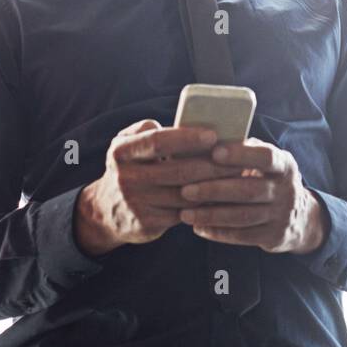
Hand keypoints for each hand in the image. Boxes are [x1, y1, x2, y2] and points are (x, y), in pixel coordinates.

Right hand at [75, 119, 248, 255]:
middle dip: (213, 164)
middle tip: (239, 159)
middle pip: (179, 170)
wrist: (107, 211)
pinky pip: (185, 212)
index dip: (187, 138)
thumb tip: (177, 123)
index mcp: (121, 151)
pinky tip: (223, 196)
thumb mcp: (127, 145)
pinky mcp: (147, 223)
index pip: (158, 142)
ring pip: (186, 193)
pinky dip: (206, 204)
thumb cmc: (131, 169)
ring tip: (237, 176)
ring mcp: (136, 203)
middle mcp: (126, 177)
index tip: (213, 135)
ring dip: (215, 185)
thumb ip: (146, 130)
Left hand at [175, 137, 327, 254]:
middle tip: (185, 190)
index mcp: (284, 165)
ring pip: (243, 216)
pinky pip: (242, 236)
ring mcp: (282, 215)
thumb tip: (203, 142)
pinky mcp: (274, 236)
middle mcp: (287, 190)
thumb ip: (242, 152)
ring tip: (185, 213)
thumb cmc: (267, 180)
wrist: (298, 217)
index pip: (266, 157)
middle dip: (215, 190)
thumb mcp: (265, 162)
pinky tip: (198, 227)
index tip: (214, 153)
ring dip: (211, 215)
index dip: (241, 155)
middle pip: (249, 190)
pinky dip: (218, 232)